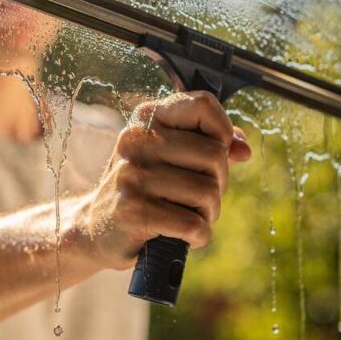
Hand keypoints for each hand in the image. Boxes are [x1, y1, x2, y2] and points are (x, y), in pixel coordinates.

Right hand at [71, 91, 251, 269]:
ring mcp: (132, 175)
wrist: (97, 227)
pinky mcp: (133, 211)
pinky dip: (198, 235)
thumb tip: (243, 150)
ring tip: (188, 216)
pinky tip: (183, 235)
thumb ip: (210, 144)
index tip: (215, 152)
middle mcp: (136, 140)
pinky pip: (193, 224)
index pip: (203, 104)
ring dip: (208, 213)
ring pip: (207, 192)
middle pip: (214, 155)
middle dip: (218, 183)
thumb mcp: (170, 156)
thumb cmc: (143, 188)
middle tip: (199, 196)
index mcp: (147, 117)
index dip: (223, 131)